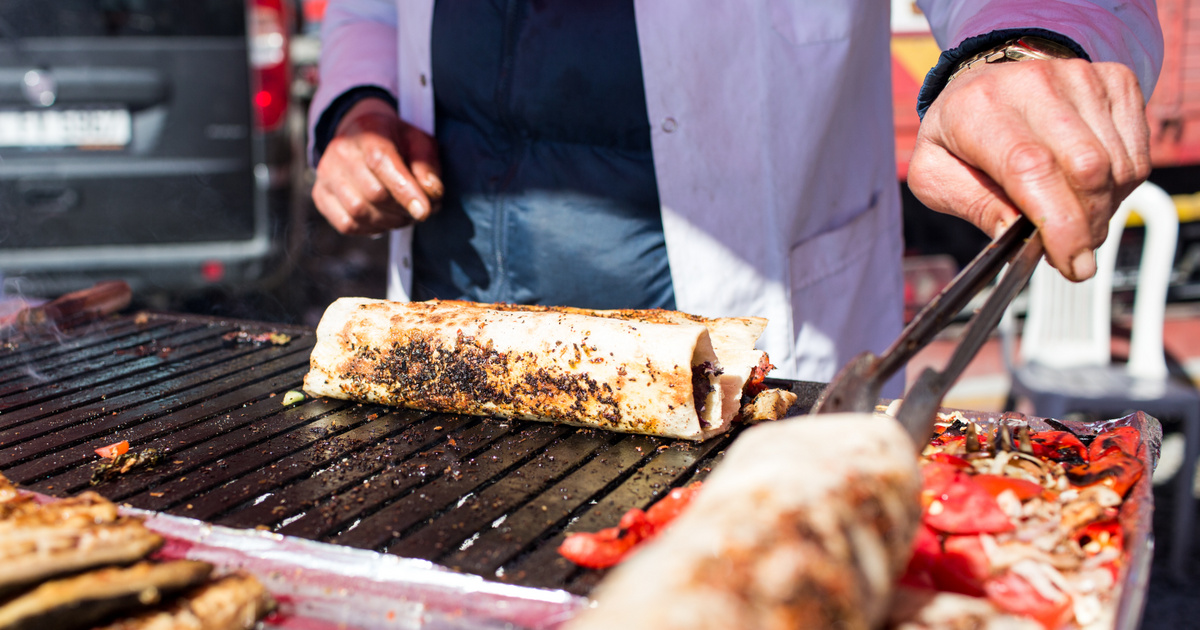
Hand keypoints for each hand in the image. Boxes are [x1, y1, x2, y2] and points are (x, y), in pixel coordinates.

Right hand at [312, 97, 443, 234]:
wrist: (360, 133)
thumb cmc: (394, 140)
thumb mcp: (418, 142)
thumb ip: (427, 165)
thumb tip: (432, 193)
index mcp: (367, 135)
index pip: (382, 164)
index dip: (405, 191)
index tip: (425, 211)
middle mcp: (340, 153)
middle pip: (373, 193)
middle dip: (403, 209)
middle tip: (421, 210)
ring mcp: (326, 175)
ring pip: (359, 212)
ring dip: (389, 222)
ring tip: (405, 215)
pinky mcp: (321, 195)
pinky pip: (347, 224)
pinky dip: (371, 228)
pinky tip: (384, 220)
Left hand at [907, 58, 1150, 280]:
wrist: (989, 77)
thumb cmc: (960, 132)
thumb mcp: (936, 174)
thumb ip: (973, 205)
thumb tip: (1016, 235)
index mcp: (979, 108)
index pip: (1031, 167)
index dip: (1059, 222)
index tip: (1071, 263)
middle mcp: (1034, 85)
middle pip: (1086, 169)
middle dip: (1086, 225)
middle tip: (1071, 250)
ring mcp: (1082, 78)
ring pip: (1118, 166)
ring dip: (1103, 208)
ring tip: (1071, 212)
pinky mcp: (1117, 82)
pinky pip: (1138, 154)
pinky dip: (1120, 186)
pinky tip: (1089, 186)